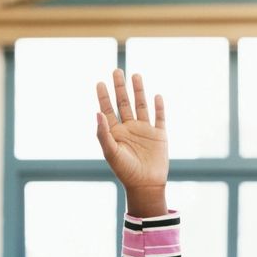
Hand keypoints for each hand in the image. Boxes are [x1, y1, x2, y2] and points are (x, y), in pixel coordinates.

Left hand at [96, 69, 167, 216]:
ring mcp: (144, 131)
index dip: (103, 97)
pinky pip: (159, 118)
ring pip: (141, 106)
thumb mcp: (111, 153)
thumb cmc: (126, 172)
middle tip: (116, 71)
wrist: (146, 185)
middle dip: (120, 88)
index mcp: (116, 133)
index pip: (108, 111)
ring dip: (138, 91)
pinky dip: (159, 107)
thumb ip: (103, 133)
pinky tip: (156, 96)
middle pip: (124, 104)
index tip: (100, 83)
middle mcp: (129, 129)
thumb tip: (97, 112)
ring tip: (136, 75)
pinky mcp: (159, 135)